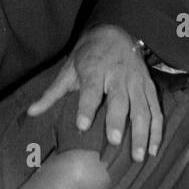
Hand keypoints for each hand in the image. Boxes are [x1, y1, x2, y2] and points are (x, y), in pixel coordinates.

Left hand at [27, 24, 161, 161]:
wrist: (115, 31)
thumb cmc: (88, 55)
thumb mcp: (68, 69)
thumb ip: (52, 93)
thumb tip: (31, 112)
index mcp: (95, 69)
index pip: (90, 90)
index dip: (86, 108)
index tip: (82, 126)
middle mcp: (117, 75)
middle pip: (119, 100)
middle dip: (117, 121)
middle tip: (113, 142)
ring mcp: (136, 81)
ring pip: (142, 108)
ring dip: (141, 133)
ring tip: (137, 156)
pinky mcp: (149, 86)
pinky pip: (156, 109)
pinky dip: (157, 130)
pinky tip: (153, 149)